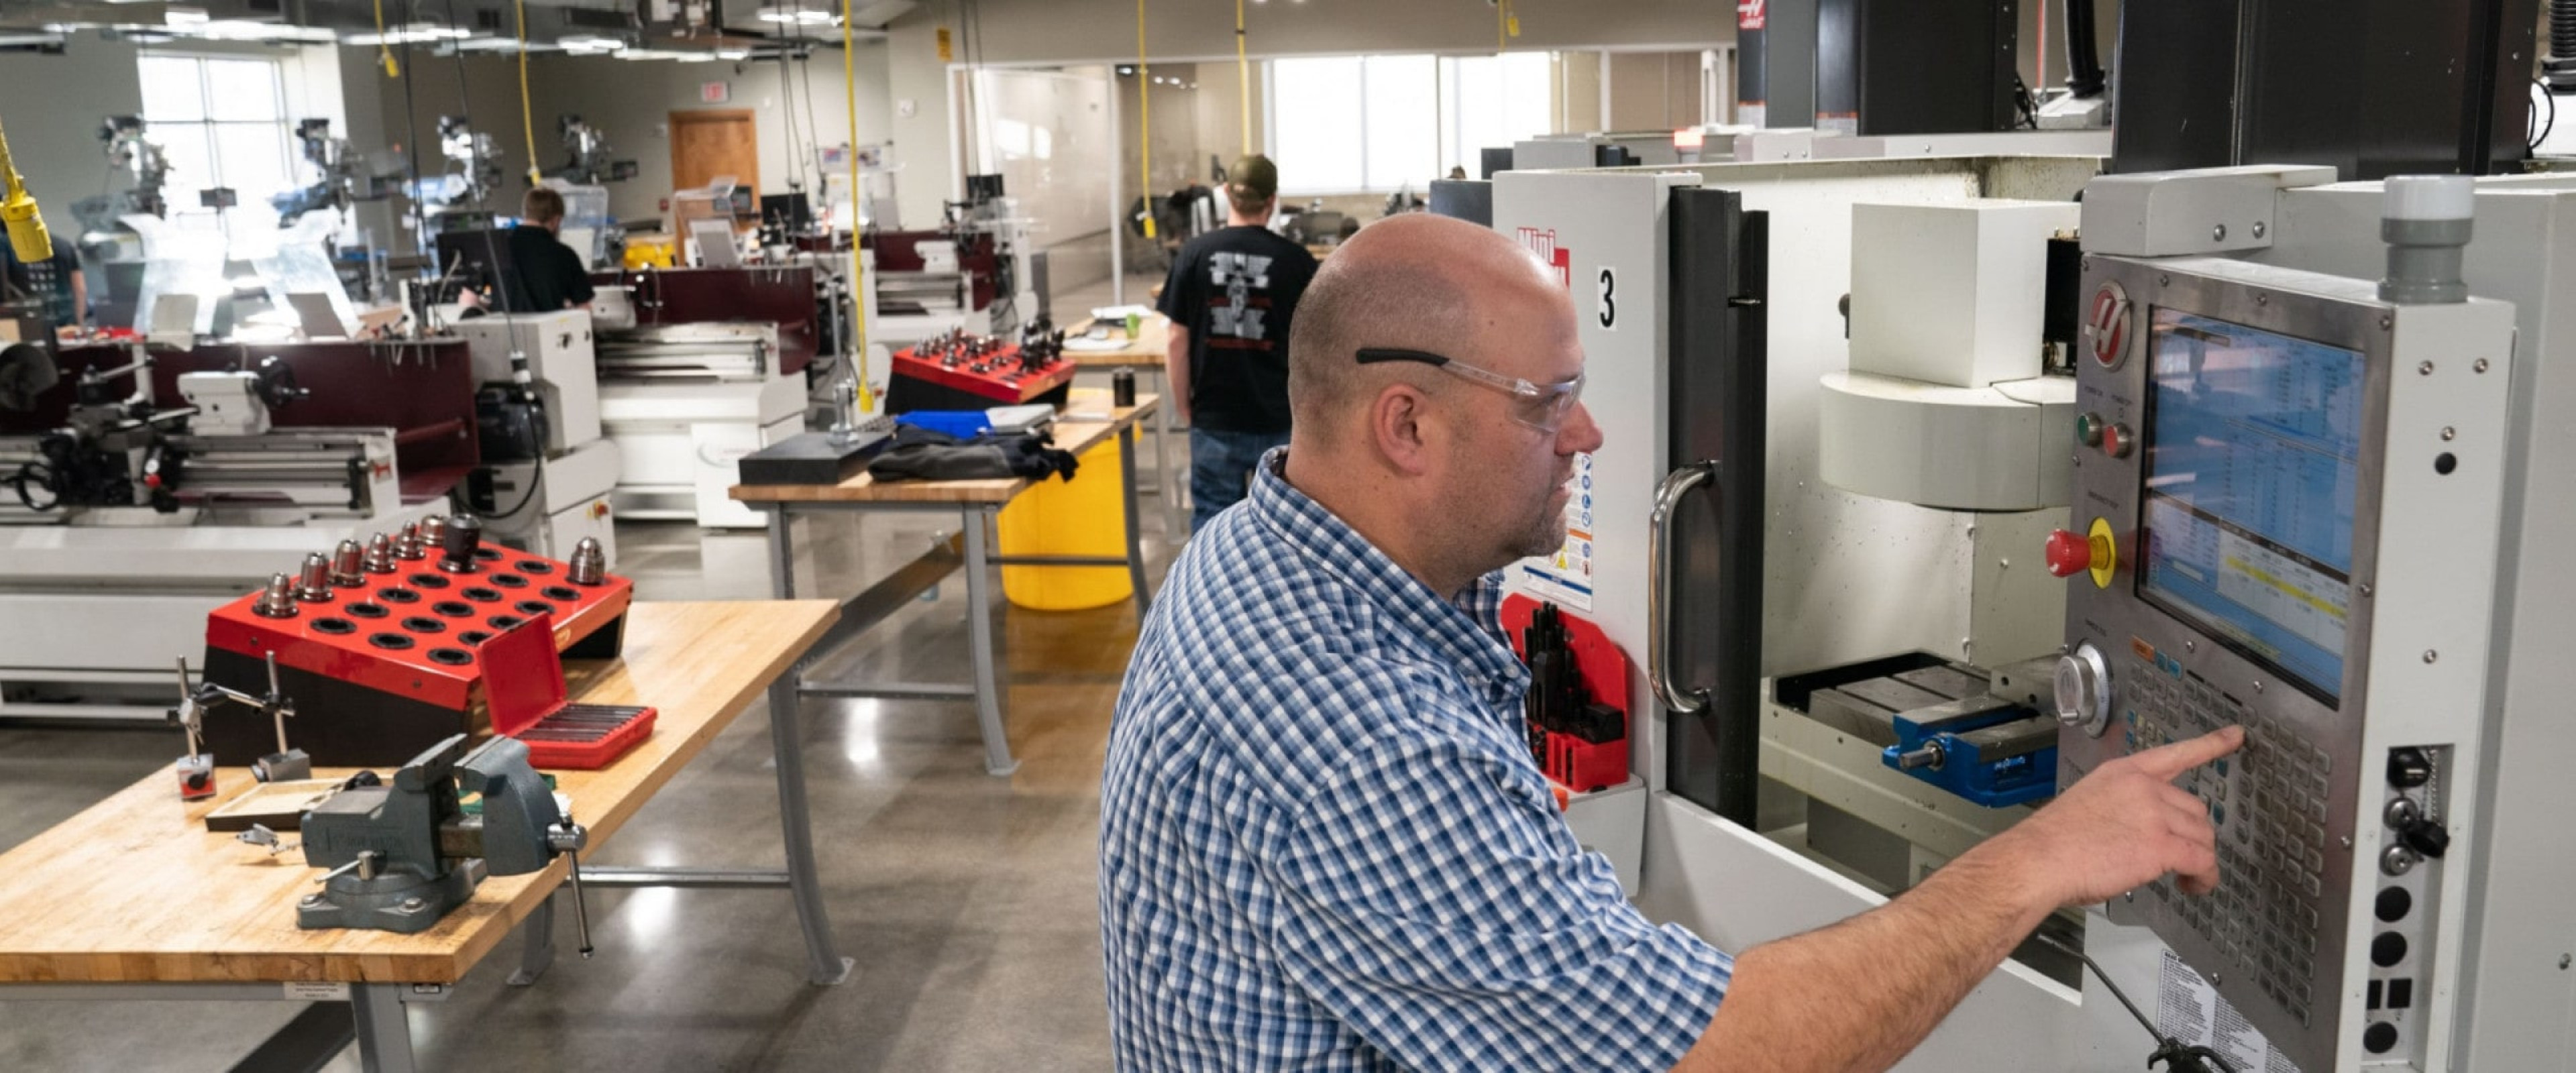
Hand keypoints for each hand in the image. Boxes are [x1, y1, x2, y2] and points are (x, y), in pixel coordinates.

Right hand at [1984, 726, 2243, 907]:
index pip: (2176, 753)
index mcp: (2124, 773)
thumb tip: (2138, 832)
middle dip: (2192, 836)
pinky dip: (2204, 878)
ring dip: (2199, 860)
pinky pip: (2202, 861)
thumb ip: (2122, 806)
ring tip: (2183, 878)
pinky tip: (2193, 886)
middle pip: (2196, 809)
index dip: (2211, 744)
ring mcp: (2154, 815)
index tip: (2235, 735)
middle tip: (2179, 858)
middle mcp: (2144, 788)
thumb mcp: (2089, 802)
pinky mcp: (2161, 846)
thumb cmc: (2053, 840)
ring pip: (2202, 836)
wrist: (2040, 859)